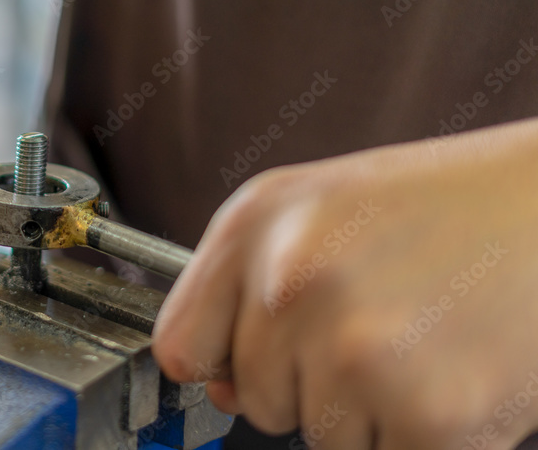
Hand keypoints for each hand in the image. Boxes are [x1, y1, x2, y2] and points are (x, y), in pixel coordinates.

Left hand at [153, 120, 537, 448]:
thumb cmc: (441, 206)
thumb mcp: (315, 213)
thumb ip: (246, 292)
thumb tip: (220, 388)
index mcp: (253, 225)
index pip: (179, 346)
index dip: (219, 364)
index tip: (252, 361)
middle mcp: (290, 281)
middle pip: (256, 400)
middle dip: (311, 382)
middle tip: (381, 322)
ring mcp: (356, 349)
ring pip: (322, 438)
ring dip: (370, 411)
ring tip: (422, 337)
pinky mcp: (429, 412)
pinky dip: (424, 437)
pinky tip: (455, 372)